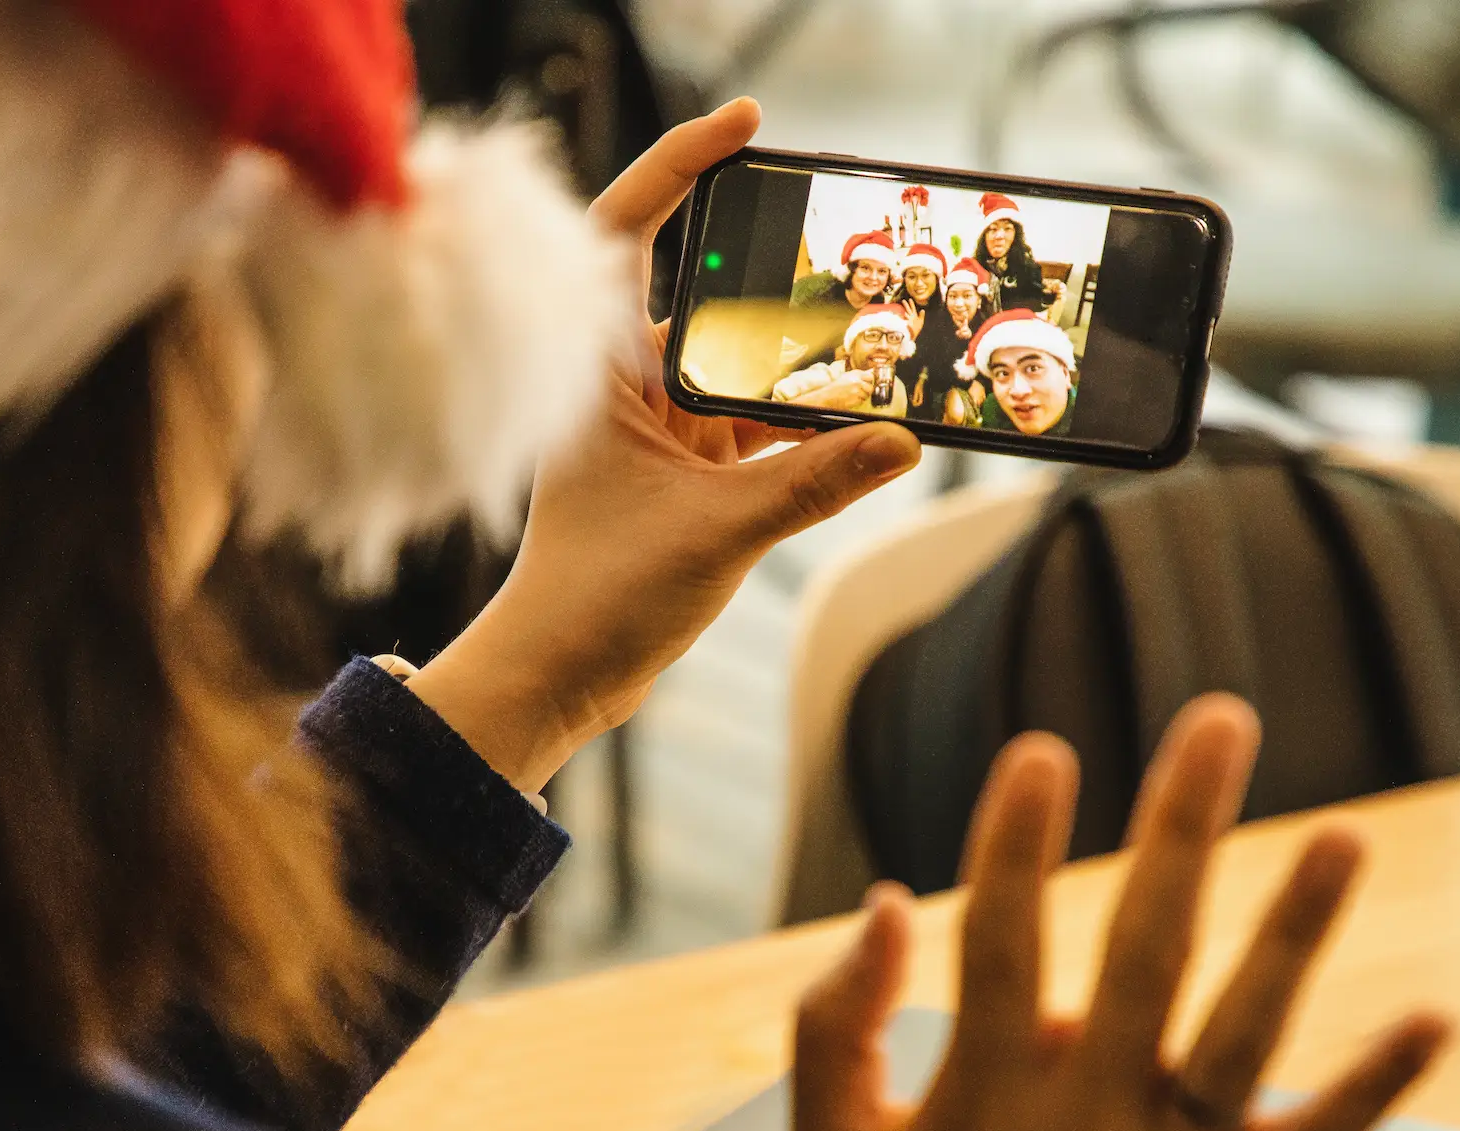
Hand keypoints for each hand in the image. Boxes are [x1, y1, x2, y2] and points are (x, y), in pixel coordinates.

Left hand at [410, 101, 920, 792]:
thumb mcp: (719, 532)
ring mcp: (660, 432)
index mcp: (601, 373)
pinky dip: (807, 427)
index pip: (629, 236)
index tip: (745, 125)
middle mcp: (628, 388)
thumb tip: (901, 440)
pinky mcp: (687, 477)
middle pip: (713, 301)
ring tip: (884, 342)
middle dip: (786, 279)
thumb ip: (814, 483)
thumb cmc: (595, 597)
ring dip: (806, 367)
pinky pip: (760, 428)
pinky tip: (867, 423)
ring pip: (746, 372)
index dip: (679, 167)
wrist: (559, 677)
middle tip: (859, 254)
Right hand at [793, 697, 1449, 1130]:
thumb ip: (826, 1027)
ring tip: (1345, 835)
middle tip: (1221, 718)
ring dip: (1295, 932)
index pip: (1003, 942)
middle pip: (1145, 951)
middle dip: (1182, 827)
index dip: (1015, 842)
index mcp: (985, 1095)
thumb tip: (883, 901)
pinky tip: (1431, 1018)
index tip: (1042, 750)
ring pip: (1244, 1033)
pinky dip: (1375, 1084)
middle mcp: (1088, 1118)